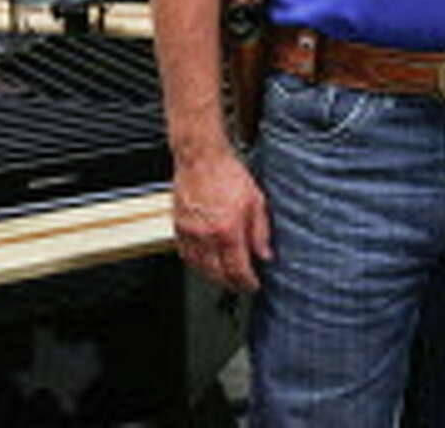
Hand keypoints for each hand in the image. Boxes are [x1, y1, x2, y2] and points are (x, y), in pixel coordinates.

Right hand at [171, 148, 271, 292]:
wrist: (201, 159)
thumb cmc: (228, 174)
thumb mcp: (256, 200)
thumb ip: (261, 231)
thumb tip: (265, 253)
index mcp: (228, 230)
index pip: (237, 269)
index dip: (247, 283)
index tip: (253, 285)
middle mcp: (206, 236)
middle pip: (217, 275)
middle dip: (231, 284)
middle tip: (241, 285)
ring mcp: (190, 234)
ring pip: (200, 269)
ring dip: (214, 278)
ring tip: (226, 277)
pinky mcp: (178, 229)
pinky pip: (186, 256)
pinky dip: (197, 265)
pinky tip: (206, 263)